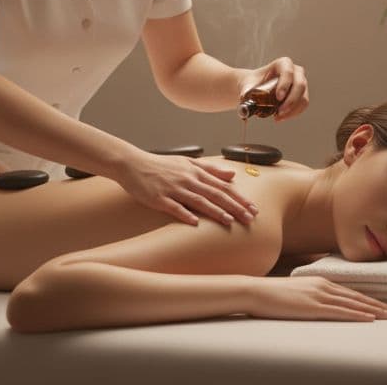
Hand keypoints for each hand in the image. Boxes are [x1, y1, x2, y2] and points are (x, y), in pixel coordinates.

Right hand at [114, 151, 258, 226]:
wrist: (133, 164)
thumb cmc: (161, 165)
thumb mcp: (188, 163)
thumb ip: (211, 169)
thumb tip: (232, 175)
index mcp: (196, 172)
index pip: (223, 186)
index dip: (239, 198)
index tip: (253, 208)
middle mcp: (188, 179)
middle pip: (215, 194)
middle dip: (234, 207)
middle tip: (249, 218)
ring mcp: (173, 189)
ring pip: (198, 201)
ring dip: (215, 211)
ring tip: (229, 221)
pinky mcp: (159, 198)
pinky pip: (174, 207)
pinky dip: (185, 214)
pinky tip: (195, 222)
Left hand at [242, 56, 309, 120]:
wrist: (255, 86)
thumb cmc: (252, 83)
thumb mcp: (247, 85)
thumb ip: (246, 94)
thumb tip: (245, 108)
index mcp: (283, 63)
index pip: (288, 72)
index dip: (285, 84)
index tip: (278, 97)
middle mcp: (295, 71)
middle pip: (300, 85)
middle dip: (291, 101)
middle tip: (279, 112)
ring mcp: (301, 82)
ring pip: (303, 97)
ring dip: (292, 110)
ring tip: (278, 117)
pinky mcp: (302, 94)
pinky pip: (303, 104)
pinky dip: (294, 113)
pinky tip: (283, 117)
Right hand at [246, 276, 386, 321]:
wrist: (256, 291)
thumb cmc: (272, 294)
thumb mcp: (297, 291)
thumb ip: (311, 294)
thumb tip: (319, 301)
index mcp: (321, 282)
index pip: (352, 293)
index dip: (371, 300)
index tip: (386, 306)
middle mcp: (324, 286)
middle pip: (358, 297)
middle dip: (380, 306)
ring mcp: (319, 296)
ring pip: (354, 304)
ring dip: (375, 311)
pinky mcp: (313, 307)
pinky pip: (340, 312)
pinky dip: (357, 315)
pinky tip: (369, 318)